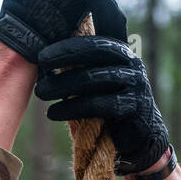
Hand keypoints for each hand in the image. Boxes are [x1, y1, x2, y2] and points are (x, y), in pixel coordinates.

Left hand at [35, 34, 169, 175]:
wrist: (141, 135)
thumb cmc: (110, 105)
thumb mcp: (97, 83)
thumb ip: (81, 69)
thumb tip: (43, 60)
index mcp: (121, 54)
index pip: (94, 43)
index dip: (68, 48)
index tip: (42, 56)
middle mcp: (131, 65)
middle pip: (94, 57)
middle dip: (64, 61)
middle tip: (40, 71)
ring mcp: (135, 85)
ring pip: (94, 80)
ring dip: (62, 86)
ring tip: (41, 93)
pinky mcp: (133, 108)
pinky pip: (99, 105)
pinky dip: (72, 108)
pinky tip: (53, 113)